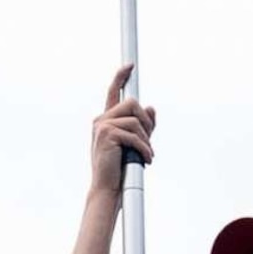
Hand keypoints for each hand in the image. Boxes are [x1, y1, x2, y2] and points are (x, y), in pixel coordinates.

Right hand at [88, 63, 155, 195]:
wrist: (108, 188)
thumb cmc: (119, 169)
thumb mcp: (134, 143)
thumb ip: (142, 126)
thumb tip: (151, 107)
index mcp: (106, 120)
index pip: (113, 92)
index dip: (121, 76)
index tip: (130, 65)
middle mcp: (101, 120)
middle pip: (132, 104)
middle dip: (146, 122)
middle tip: (149, 140)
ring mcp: (102, 126)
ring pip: (136, 120)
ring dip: (146, 140)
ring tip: (146, 155)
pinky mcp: (107, 134)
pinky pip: (134, 135)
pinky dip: (144, 148)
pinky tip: (146, 159)